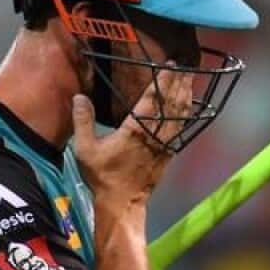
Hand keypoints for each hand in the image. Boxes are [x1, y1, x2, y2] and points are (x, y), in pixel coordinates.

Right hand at [72, 65, 193, 205]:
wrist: (122, 203)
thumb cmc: (103, 177)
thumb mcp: (85, 149)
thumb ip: (83, 121)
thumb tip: (79, 96)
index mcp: (135, 130)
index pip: (153, 99)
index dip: (163, 81)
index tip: (170, 65)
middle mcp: (153, 135)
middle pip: (171, 104)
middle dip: (179, 84)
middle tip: (186, 67)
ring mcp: (164, 145)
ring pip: (179, 116)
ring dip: (185, 97)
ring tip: (190, 81)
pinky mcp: (168, 154)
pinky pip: (181, 130)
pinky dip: (186, 115)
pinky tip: (188, 107)